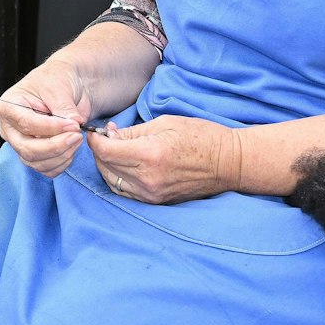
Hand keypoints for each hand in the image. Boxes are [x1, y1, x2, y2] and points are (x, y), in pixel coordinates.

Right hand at [0, 59, 102, 176]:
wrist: (68, 86)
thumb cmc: (57, 79)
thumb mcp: (59, 86)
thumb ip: (64, 107)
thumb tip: (72, 124)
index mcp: (8, 106)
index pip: (26, 124)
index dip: (50, 128)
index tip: (72, 125)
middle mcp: (11, 128)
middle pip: (27, 148)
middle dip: (55, 146)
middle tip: (77, 135)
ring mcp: (21, 143)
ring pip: (36, 162)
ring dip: (61, 155)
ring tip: (78, 138)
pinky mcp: (35, 155)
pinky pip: (46, 169)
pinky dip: (62, 164)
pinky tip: (72, 148)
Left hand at [90, 115, 243, 203]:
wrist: (229, 163)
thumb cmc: (200, 136)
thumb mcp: (164, 123)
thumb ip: (132, 132)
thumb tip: (109, 135)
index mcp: (149, 156)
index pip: (105, 152)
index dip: (95, 140)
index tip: (95, 131)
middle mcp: (147, 180)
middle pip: (105, 167)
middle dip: (100, 151)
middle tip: (108, 137)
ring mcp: (151, 194)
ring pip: (112, 181)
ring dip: (107, 166)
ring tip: (116, 150)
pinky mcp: (156, 201)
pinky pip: (125, 191)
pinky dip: (118, 178)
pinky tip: (124, 165)